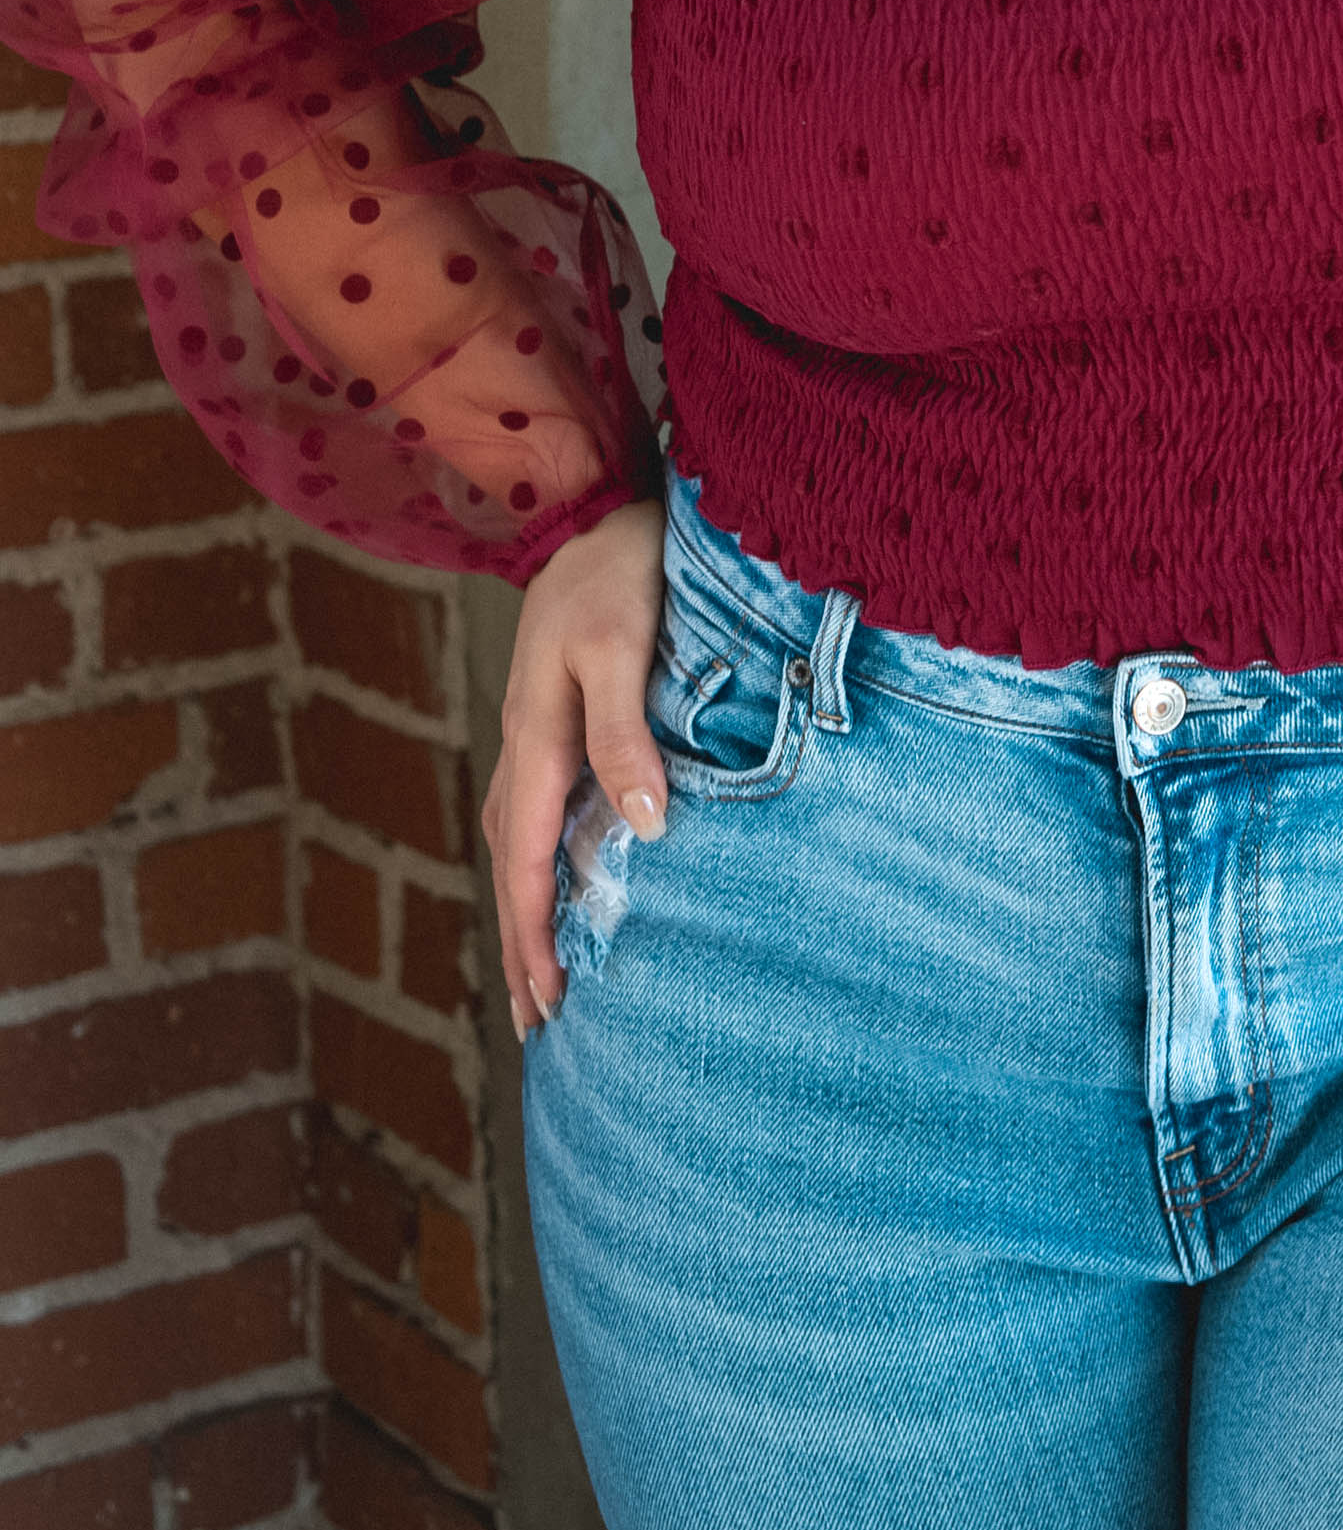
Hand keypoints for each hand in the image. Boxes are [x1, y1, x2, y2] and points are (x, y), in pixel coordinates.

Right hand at [481, 498, 667, 1037]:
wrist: (600, 505)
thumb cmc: (618, 571)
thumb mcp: (620, 645)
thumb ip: (625, 734)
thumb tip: (642, 827)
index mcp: (537, 739)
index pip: (529, 861)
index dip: (537, 934)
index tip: (551, 1002)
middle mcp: (525, 746)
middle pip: (514, 867)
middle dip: (523, 946)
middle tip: (538, 1024)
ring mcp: (534, 732)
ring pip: (520, 843)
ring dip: (526, 911)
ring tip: (542, 975)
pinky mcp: (553, 718)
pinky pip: (536, 812)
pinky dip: (538, 863)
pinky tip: (560, 879)